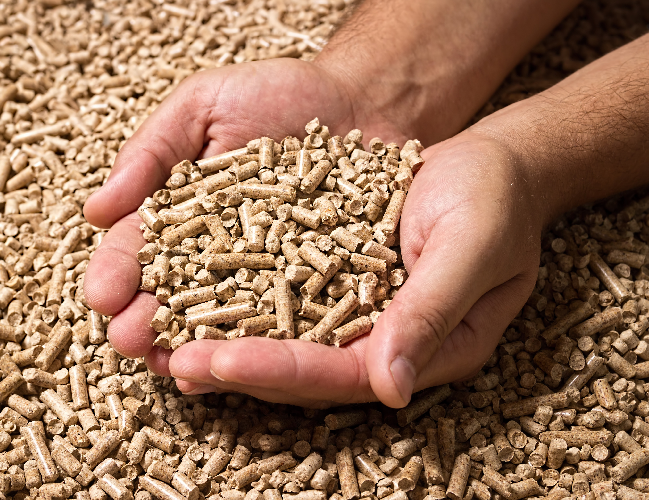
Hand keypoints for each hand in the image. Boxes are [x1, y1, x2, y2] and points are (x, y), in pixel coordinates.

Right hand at [83, 57, 402, 378]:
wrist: (360, 100)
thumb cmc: (276, 95)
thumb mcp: (203, 105)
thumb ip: (151, 151)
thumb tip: (95, 210)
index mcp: (178, 217)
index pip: (136, 251)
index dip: (115, 274)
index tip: (102, 295)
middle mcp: (215, 257)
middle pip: (172, 298)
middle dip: (146, 323)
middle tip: (130, 340)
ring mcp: (265, 278)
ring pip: (223, 323)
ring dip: (196, 349)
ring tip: (177, 367)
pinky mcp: (314, 289)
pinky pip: (287, 324)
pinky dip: (266, 347)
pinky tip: (246, 365)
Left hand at [165, 132, 544, 406]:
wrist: (492, 165)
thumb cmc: (494, 200)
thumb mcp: (472, 247)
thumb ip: (431, 312)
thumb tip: (392, 390)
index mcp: (423, 348)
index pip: (339, 373)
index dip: (279, 369)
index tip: (219, 362)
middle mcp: (382, 341)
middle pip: (300, 368)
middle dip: (235, 366)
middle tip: (170, 360)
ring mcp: (356, 314)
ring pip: (281, 339)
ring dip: (224, 340)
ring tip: (165, 341)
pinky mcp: (333, 282)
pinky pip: (279, 298)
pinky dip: (237, 299)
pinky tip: (193, 294)